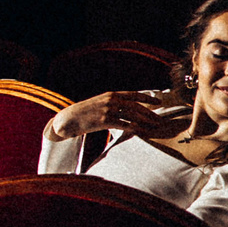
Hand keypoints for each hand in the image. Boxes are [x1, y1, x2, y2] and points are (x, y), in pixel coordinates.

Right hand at [48, 89, 193, 141]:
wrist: (68, 119)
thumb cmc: (85, 113)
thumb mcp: (100, 103)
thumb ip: (114, 104)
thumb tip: (127, 109)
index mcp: (111, 94)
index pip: (134, 95)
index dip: (148, 98)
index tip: (159, 102)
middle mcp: (111, 100)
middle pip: (136, 106)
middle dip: (150, 113)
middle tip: (160, 120)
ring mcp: (108, 110)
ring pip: (132, 115)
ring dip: (145, 121)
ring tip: (154, 127)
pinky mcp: (104, 120)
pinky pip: (124, 124)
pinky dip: (134, 128)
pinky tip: (142, 132)